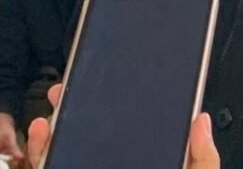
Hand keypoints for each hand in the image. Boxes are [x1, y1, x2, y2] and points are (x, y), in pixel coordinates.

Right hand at [26, 84, 220, 168]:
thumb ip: (201, 158)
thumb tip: (201, 119)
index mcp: (143, 163)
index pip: (125, 130)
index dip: (113, 105)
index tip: (104, 81)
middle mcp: (111, 165)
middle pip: (90, 136)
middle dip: (75, 110)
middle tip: (66, 89)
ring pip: (64, 152)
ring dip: (54, 129)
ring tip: (53, 111)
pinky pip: (50, 168)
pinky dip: (41, 152)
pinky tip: (43, 136)